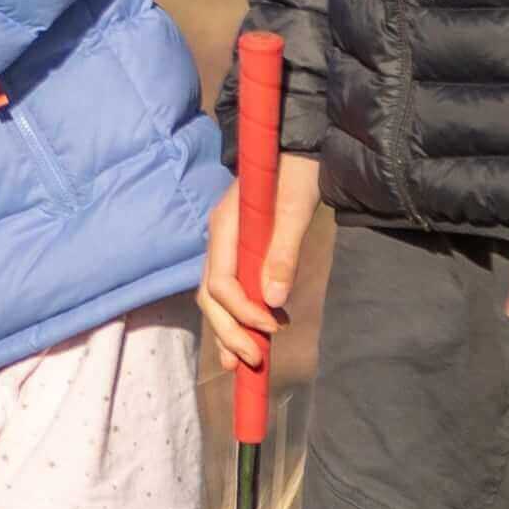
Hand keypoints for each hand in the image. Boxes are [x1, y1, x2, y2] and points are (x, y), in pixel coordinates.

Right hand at [194, 148, 328, 380]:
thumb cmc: (297, 172)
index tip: (273, 328)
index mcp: (224, 227)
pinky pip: (230, 288)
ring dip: (228, 329)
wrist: (298, 146)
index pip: (220, 282)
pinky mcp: (240, 249)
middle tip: (251, 362)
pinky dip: (239, 314)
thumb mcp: (295, 209)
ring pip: (216, 296)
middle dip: (228, 331)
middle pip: (210, 295)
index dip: (243, 311)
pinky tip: (256, 332)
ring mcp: (227, 245)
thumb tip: (272, 301)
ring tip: (240, 362)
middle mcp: (219, 239)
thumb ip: (283, 252)